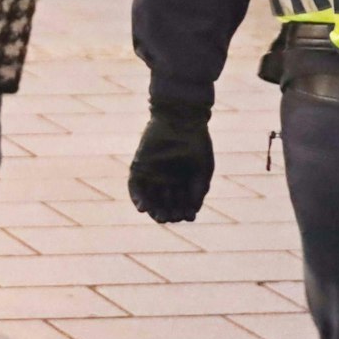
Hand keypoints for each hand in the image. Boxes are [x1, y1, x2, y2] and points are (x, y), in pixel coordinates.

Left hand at [128, 100, 214, 222]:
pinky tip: (143, 209)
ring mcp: (151, 174)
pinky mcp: (139, 168)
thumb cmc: (197, 143)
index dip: (183, 211)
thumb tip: (192, 213)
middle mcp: (166, 179)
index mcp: (183, 180)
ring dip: (153, 210)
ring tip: (159, 217)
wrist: (181, 119)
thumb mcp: (204, 169)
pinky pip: (135, 188)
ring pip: (150, 198)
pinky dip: (138, 199)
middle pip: (164, 203)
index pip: (181, 202)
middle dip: (168, 212)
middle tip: (171, 218)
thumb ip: (199, 190)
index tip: (187, 216)